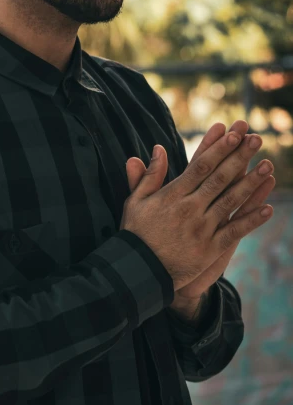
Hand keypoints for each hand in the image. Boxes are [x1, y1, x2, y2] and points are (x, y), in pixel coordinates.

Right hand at [125, 120, 275, 299]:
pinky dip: (251, 220)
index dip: (219, 148)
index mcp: (173, 194)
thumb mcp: (136, 201)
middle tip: (256, 138)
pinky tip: (267, 208)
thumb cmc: (136, 234)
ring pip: (231, 201)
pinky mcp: (209, 249)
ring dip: (251, 182)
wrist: (139, 271)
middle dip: (239, 156)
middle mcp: (190, 208)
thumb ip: (149, 175)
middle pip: (219, 178)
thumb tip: (158, 148)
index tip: (233, 133)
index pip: (201, 165)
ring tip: (267, 165)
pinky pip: (234, 232)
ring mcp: (201, 228)